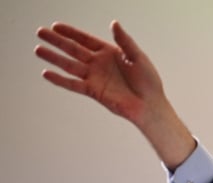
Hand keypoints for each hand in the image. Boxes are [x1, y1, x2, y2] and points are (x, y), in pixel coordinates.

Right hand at [35, 21, 193, 168]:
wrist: (150, 105)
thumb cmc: (148, 82)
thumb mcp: (138, 57)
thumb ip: (125, 41)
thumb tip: (114, 23)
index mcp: (110, 53)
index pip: (86, 40)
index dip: (71, 33)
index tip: (56, 26)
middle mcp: (99, 64)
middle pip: (73, 50)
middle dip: (57, 41)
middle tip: (40, 32)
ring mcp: (95, 77)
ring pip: (70, 65)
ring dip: (54, 58)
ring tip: (38, 49)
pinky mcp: (94, 91)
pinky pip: (74, 85)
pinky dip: (60, 80)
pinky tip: (47, 73)